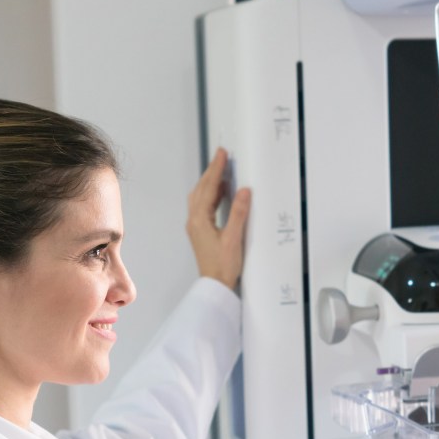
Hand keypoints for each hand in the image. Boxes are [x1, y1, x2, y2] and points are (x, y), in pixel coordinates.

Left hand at [186, 147, 250, 289]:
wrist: (215, 285)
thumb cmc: (224, 265)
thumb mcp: (234, 238)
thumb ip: (238, 213)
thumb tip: (243, 190)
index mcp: (200, 220)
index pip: (209, 188)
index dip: (216, 169)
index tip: (222, 153)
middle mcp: (194, 220)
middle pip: (201, 189)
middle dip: (211, 172)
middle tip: (221, 157)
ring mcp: (196, 226)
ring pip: (200, 197)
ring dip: (209, 183)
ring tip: (222, 172)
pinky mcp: (200, 232)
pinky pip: (203, 206)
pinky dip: (211, 195)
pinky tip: (221, 194)